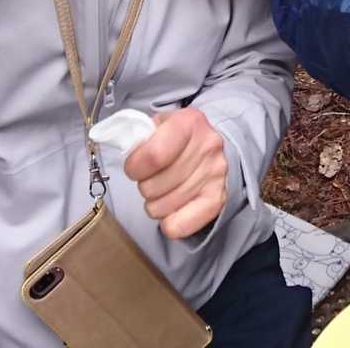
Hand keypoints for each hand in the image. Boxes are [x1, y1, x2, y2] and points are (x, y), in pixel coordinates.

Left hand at [125, 108, 228, 238]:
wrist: (220, 147)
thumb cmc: (181, 138)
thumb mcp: (162, 124)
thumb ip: (143, 137)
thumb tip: (129, 155)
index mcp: (189, 123)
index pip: (152, 157)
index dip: (134, 168)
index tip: (134, 168)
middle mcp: (206, 147)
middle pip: (153, 187)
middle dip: (144, 185)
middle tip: (153, 178)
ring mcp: (214, 176)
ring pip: (161, 209)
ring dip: (155, 203)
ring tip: (164, 190)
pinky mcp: (217, 200)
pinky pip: (177, 226)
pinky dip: (168, 222)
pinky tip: (173, 207)